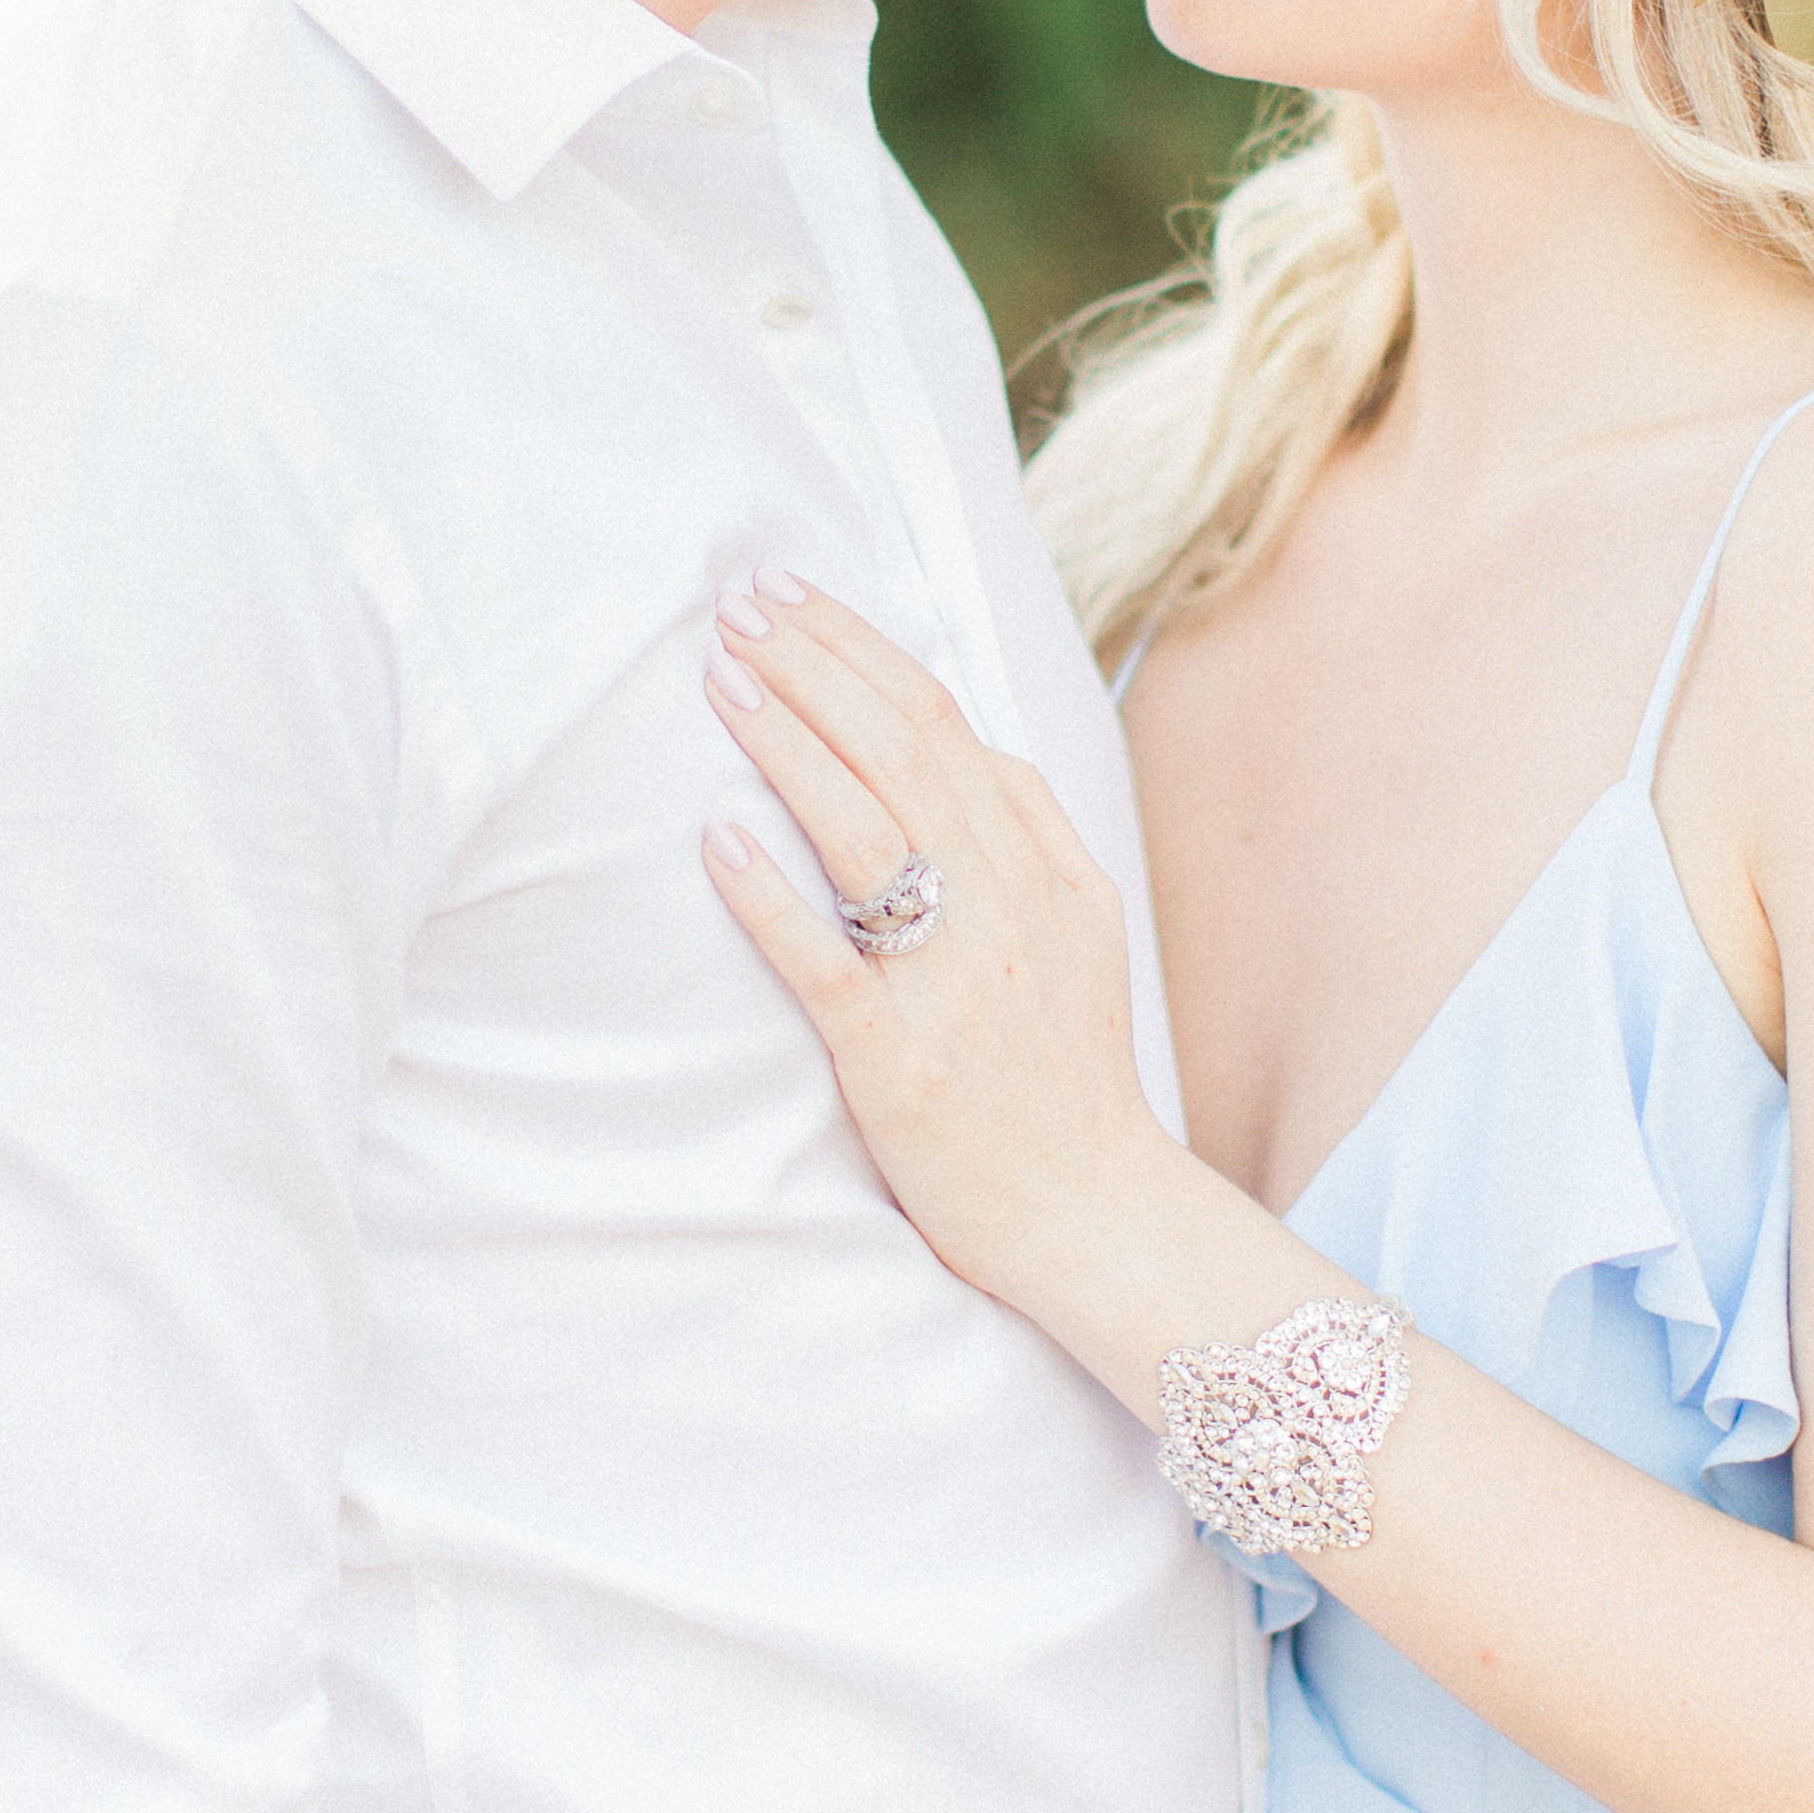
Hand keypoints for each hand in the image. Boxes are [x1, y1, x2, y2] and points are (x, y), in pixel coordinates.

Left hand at [702, 574, 1182, 1323]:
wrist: (1097, 1215)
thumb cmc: (1072, 1075)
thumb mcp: (1088, 930)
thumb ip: (1033, 827)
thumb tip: (961, 737)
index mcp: (1041, 872)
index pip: (942, 726)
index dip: (861, 652)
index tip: (790, 597)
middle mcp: (1002, 913)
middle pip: (900, 757)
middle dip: (814, 668)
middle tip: (737, 608)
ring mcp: (953, 988)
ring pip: (867, 836)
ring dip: (789, 748)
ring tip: (724, 681)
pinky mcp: (902, 1066)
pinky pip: (829, 969)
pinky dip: (772, 901)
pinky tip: (717, 843)